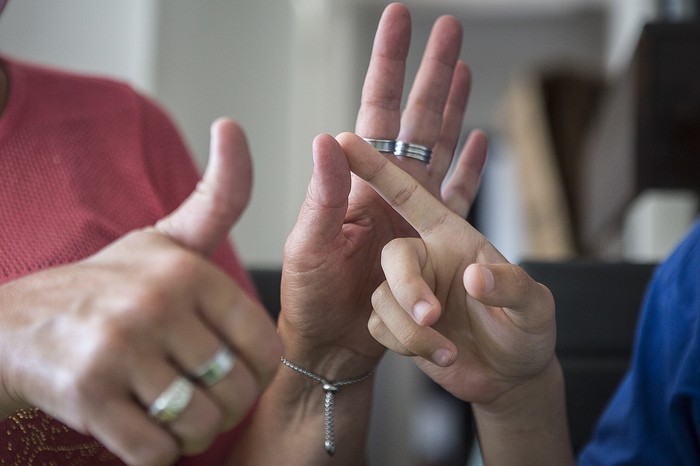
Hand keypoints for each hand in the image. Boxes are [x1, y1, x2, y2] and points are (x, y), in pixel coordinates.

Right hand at [0, 119, 281, 465]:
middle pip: (236, 390)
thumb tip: (234, 128)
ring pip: (199, 424)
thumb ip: (216, 197)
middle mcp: (156, 303)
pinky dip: (156, 454)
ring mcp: (119, 347)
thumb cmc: (102, 285)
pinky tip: (142, 429)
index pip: (264, 346)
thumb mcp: (163, 238)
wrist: (10, 325)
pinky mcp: (86, 393)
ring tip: (173, 415)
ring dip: (190, 434)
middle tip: (200, 401)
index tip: (231, 372)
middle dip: (224, 409)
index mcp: (187, 270)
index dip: (255, 373)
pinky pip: (155, 452)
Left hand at [279, 3, 485, 376]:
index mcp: (356, 184)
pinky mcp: (431, 241)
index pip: (375, 111)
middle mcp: (386, 190)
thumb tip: (330, 140)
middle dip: (432, 72)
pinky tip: (476, 139)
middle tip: (449, 29)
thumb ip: (322, 197)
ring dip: (452, 108)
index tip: (401, 19)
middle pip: (416, 119)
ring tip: (463, 68)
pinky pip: (456, 195)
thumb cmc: (309, 303)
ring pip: (439, 148)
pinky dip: (468, 168)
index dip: (389, 64)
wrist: (333, 349)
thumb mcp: (307, 248)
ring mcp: (411, 213)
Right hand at [336, 132, 556, 406]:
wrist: (509, 378)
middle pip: (394, 255)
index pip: (409, 194)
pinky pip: (382, 326)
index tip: (345, 141)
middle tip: (431, 318)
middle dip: (408, 288)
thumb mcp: (534, 308)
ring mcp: (409, 291)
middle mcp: (425, 257)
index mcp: (452, 235)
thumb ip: (510, 287)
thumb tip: (471, 278)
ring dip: (413, 331)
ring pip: (384, 298)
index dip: (378, 168)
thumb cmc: (526, 331)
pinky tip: (440, 355)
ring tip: (449, 352)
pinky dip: (408, 346)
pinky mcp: (396, 322)